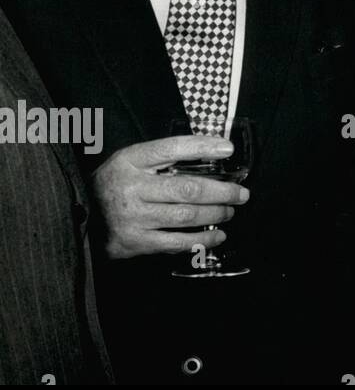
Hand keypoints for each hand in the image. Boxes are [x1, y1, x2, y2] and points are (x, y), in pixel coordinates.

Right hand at [91, 135, 249, 259]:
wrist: (79, 218)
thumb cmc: (114, 185)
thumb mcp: (130, 161)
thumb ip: (163, 156)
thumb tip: (212, 150)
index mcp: (130, 161)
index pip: (171, 148)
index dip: (202, 147)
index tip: (228, 149)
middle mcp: (131, 188)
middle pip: (187, 188)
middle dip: (222, 191)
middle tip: (241, 193)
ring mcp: (132, 217)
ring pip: (185, 216)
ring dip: (216, 214)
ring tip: (230, 211)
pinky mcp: (134, 242)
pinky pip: (175, 242)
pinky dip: (201, 239)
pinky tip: (217, 235)